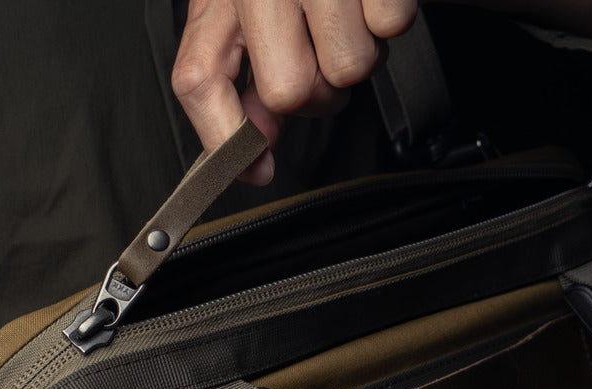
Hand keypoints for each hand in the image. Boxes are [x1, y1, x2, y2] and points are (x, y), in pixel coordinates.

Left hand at [172, 0, 418, 182]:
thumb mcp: (247, 13)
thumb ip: (241, 83)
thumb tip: (254, 149)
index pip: (200, 77)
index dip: (225, 139)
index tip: (257, 170)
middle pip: (288, 90)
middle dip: (316, 94)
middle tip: (320, 60)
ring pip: (348, 69)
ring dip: (359, 55)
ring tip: (350, 15)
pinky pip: (391, 25)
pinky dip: (391, 18)